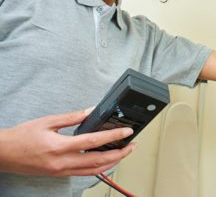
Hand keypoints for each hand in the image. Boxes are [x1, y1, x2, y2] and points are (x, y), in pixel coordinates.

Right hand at [0, 108, 135, 176]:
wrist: (3, 154)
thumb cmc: (22, 137)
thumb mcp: (47, 121)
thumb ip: (72, 117)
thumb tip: (92, 111)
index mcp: (59, 146)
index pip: (93, 141)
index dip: (113, 137)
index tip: (126, 132)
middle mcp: (62, 162)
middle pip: (98, 161)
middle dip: (119, 153)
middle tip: (132, 145)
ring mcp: (61, 171)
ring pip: (94, 171)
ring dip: (112, 162)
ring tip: (124, 153)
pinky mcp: (59, 174)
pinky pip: (84, 173)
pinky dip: (99, 168)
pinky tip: (107, 160)